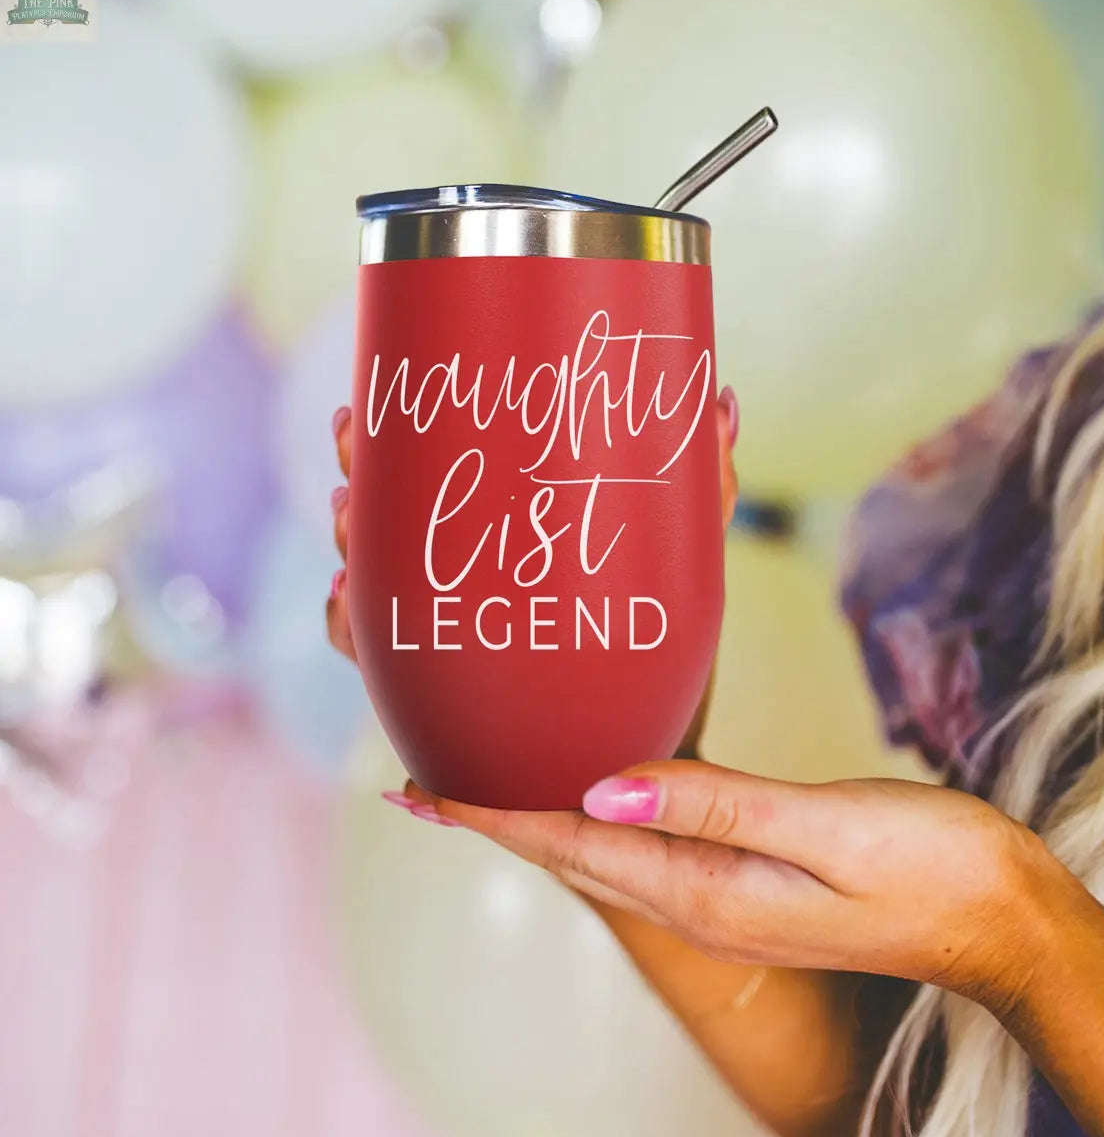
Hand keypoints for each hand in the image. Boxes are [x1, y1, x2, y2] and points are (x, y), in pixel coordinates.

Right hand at [324, 395, 739, 746]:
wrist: (658, 737)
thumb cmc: (665, 637)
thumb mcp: (684, 556)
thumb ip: (702, 486)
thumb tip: (724, 399)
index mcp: (507, 537)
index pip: (429, 479)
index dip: (382, 441)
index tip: (361, 409)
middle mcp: (465, 579)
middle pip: (380, 525)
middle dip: (354, 485)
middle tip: (354, 460)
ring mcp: (448, 633)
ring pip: (366, 586)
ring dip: (346, 549)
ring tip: (350, 518)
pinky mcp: (443, 690)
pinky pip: (376, 656)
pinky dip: (347, 626)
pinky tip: (348, 600)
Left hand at [394, 760, 1055, 1006]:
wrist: (1002, 918)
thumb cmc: (928, 865)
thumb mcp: (823, 828)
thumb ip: (714, 807)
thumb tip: (603, 788)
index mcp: (706, 889)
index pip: (571, 845)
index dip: (491, 814)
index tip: (419, 789)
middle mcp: (699, 899)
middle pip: (568, 854)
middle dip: (493, 819)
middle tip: (423, 784)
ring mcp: (723, 896)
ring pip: (599, 852)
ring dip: (535, 819)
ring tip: (484, 785)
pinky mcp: (749, 879)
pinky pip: (646, 846)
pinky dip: (595, 818)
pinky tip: (590, 794)